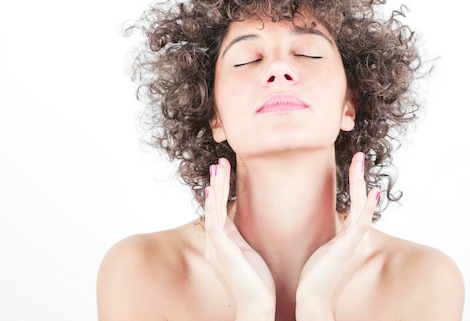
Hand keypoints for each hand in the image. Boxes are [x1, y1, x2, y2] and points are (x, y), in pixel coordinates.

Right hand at [204, 158, 275, 320]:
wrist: (257, 307)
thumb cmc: (257, 283)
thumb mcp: (248, 253)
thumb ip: (242, 238)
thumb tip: (245, 222)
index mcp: (222, 244)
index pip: (218, 211)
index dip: (219, 190)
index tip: (223, 171)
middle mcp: (214, 244)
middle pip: (212, 206)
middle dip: (216, 183)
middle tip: (219, 162)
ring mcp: (216, 248)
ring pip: (212, 210)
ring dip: (215, 188)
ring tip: (217, 167)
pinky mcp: (223, 252)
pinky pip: (215, 224)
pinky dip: (213, 206)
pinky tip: (212, 191)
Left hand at [296, 152, 379, 319]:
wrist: (312, 298)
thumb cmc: (316, 276)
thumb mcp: (324, 248)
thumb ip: (330, 235)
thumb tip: (320, 219)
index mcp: (350, 237)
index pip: (357, 205)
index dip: (358, 185)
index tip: (355, 166)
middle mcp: (356, 237)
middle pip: (363, 201)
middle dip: (360, 177)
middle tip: (359, 155)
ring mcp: (353, 242)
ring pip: (362, 206)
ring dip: (361, 182)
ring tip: (360, 161)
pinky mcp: (347, 248)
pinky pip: (360, 223)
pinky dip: (368, 208)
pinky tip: (373, 193)